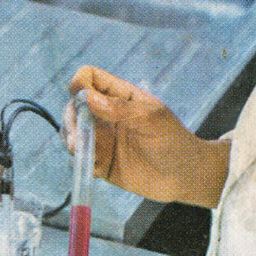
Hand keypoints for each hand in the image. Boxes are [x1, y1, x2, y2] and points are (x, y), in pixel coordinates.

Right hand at [66, 65, 229, 208]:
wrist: (185, 176)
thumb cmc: (174, 141)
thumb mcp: (151, 119)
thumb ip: (120, 109)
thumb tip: (88, 97)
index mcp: (120, 96)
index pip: (90, 78)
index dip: (80, 84)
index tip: (81, 99)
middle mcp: (106, 116)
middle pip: (74, 107)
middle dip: (71, 118)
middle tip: (77, 135)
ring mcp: (103, 139)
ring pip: (73, 133)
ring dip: (71, 140)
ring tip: (79, 150)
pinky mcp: (101, 163)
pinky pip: (81, 160)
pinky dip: (80, 163)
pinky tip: (93, 169)